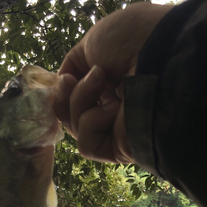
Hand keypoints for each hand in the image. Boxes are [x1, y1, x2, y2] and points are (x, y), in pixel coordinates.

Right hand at [54, 2, 172, 163]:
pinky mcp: (118, 149)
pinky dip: (91, 124)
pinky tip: (112, 109)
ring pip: (75, 129)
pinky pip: (88, 146)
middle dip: (66, 98)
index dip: (63, 91)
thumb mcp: (93, 42)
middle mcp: (112, 108)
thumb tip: (63, 82)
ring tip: (102, 80)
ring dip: (80, 103)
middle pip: (69, 116)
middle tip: (72, 80)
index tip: (65, 78)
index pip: (73, 99)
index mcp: (108, 85)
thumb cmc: (131, 42)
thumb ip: (74, 64)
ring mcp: (115, 130)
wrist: (158, 56)